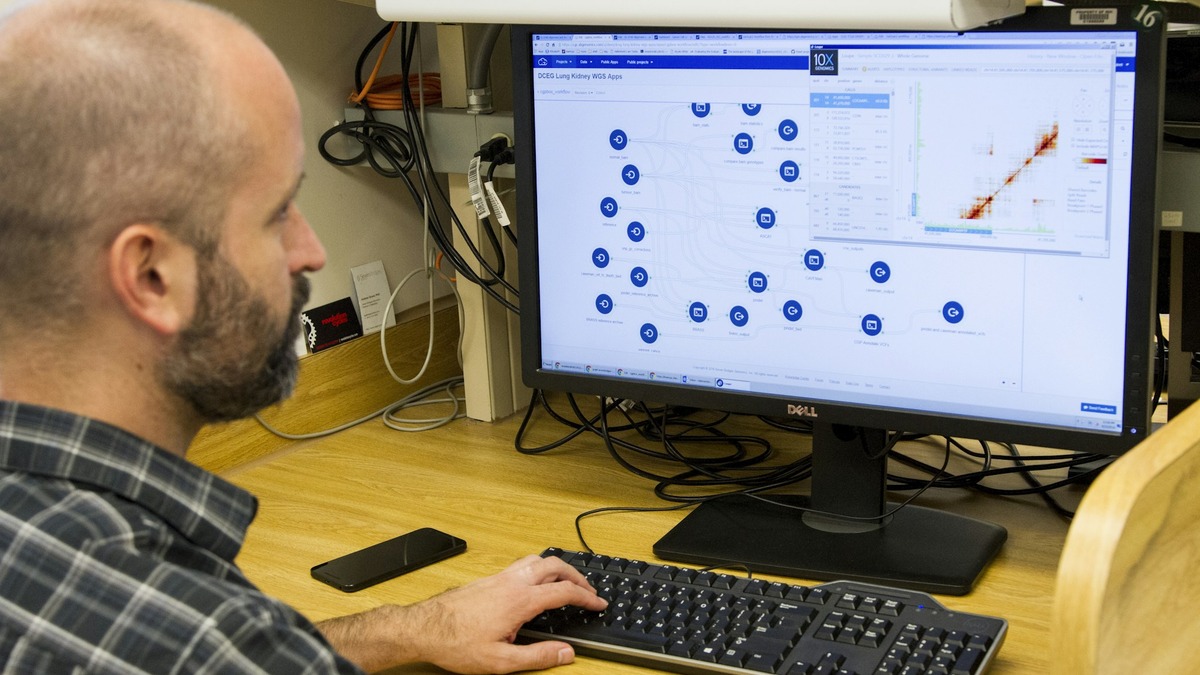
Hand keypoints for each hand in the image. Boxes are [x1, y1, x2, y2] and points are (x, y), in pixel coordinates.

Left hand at [412, 554, 608, 672]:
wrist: (424, 628)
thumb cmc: (457, 644)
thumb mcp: (501, 661)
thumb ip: (538, 656)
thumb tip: (567, 653)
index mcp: (520, 601)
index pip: (564, 592)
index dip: (587, 597)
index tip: (599, 604)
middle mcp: (512, 582)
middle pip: (554, 566)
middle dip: (577, 576)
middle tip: (589, 591)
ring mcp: (499, 577)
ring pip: (537, 560)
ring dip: (558, 567)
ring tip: (567, 582)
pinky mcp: (488, 579)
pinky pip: (522, 564)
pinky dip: (540, 568)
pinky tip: (536, 582)